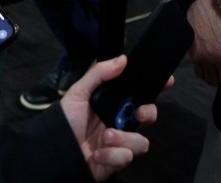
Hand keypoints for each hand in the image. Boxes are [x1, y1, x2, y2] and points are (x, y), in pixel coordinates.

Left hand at [60, 56, 158, 180]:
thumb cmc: (64, 122)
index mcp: (114, 104)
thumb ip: (99, 73)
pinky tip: (97, 154)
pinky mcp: (116, 161)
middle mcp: (120, 123)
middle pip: (149, 116)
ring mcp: (120, 143)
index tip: (167, 81)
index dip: (156, 87)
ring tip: (105, 137)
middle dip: (148, 114)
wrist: (54, 153)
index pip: (140, 94)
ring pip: (141, 141)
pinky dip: (112, 155)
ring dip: (123, 139)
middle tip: (136, 114)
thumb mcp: (78, 92)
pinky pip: (126, 157)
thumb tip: (122, 59)